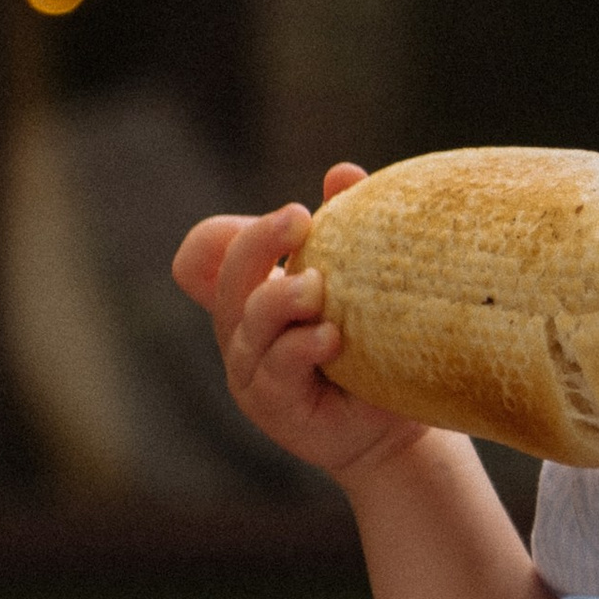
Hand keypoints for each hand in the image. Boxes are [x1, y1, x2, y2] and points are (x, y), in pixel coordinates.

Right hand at [171, 163, 424, 483]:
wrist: (393, 425)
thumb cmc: (372, 349)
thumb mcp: (359, 286)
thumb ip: (348, 228)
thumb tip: (344, 173)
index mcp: (251, 292)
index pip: (205, 253)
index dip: (225, 232)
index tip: (294, 216)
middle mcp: (241, 327)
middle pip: (228, 272)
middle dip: (261, 239)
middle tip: (300, 218)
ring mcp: (251, 368)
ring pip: (249, 319)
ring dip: (281, 296)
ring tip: (318, 288)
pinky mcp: (272, 404)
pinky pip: (276, 367)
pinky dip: (301, 346)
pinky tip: (332, 337)